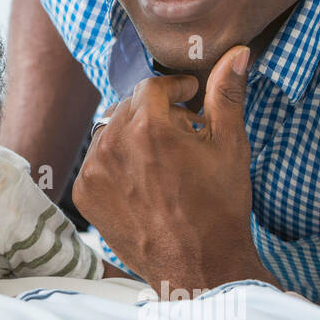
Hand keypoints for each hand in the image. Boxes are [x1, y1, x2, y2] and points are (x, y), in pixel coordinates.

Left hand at [72, 45, 278, 294]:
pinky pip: (97, 161)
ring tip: (161, 158)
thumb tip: (236, 53)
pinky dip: (116, 162)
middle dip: (155, 112)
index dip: (175, 89)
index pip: (152, 86)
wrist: (198, 266)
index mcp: (148, 127)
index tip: (189, 98)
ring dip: (133, 135)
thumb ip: (226, 95)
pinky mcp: (84, 194)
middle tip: (181, 131)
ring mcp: (93, 170)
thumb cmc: (220, 207)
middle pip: (129, 106)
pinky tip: (142, 180)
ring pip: (109, 131)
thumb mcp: (230, 147)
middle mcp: (113, 144)